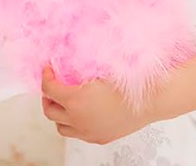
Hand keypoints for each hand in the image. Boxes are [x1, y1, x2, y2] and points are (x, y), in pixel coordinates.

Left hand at [41, 65, 155, 144]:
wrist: (149, 100)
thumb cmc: (129, 82)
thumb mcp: (102, 68)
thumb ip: (83, 67)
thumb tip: (71, 57)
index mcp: (76, 100)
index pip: (49, 89)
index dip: (46, 77)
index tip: (48, 70)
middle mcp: (78, 119)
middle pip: (50, 111)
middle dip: (48, 97)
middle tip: (52, 86)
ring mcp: (87, 132)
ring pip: (61, 127)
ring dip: (59, 114)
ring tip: (65, 103)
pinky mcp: (98, 138)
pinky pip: (78, 134)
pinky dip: (74, 124)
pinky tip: (83, 113)